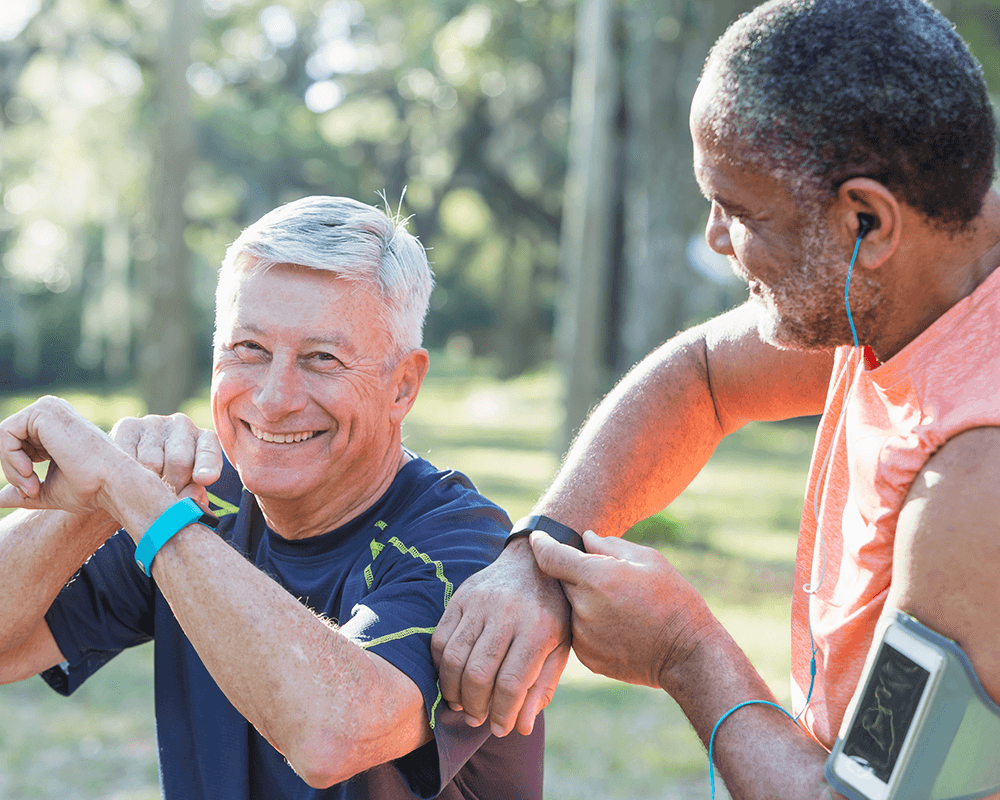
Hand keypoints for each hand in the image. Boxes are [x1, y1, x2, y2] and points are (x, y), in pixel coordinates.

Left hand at [0, 396, 129, 513]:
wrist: (111, 483)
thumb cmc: (89, 489)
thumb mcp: (47, 490)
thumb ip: (22, 490)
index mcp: (55, 428)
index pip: (18, 444)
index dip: (18, 471)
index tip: (34, 491)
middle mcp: (52, 413)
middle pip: (8, 439)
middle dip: (12, 470)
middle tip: (31, 490)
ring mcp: (49, 408)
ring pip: (4, 436)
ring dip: (11, 467)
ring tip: (32, 485)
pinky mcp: (43, 411)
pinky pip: (5, 432)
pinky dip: (10, 458)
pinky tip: (30, 471)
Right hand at [110, 414, 221, 510]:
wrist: (135, 470)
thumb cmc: (172, 483)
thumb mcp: (189, 490)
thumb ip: (195, 495)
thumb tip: (191, 499)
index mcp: (205, 439)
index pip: (209, 451)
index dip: (207, 466)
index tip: (203, 479)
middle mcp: (182, 425)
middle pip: (179, 461)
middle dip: (172, 486)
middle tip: (164, 500)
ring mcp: (153, 423)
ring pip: (151, 461)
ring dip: (148, 483)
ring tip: (146, 492)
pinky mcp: (127, 426)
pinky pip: (126, 455)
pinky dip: (127, 474)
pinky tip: (128, 481)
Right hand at [431, 537, 570, 736]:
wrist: (531, 562)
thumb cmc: (550, 611)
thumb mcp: (560, 646)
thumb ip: (542, 686)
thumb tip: (521, 726)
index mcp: (537, 628)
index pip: (511, 683)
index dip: (502, 713)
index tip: (500, 728)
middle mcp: (506, 613)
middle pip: (477, 673)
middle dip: (474, 705)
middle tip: (476, 718)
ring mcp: (480, 603)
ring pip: (453, 657)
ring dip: (452, 690)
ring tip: (461, 704)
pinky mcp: (460, 597)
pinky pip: (440, 638)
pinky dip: (440, 665)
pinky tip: (451, 677)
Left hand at [531, 530, 715, 688]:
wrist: (687, 653)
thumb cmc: (673, 599)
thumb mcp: (648, 560)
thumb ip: (609, 545)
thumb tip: (585, 538)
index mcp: (595, 578)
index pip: (551, 556)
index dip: (541, 543)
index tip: (537, 538)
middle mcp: (583, 607)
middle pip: (560, 581)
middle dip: (573, 574)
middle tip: (602, 576)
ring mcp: (583, 636)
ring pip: (569, 608)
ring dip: (582, 601)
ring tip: (616, 604)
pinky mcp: (587, 657)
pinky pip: (577, 632)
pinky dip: (589, 624)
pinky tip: (617, 625)